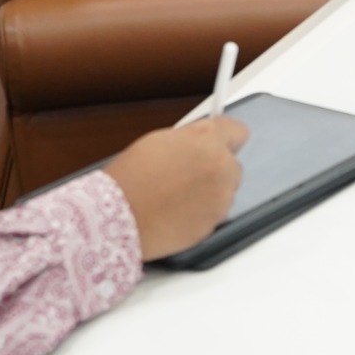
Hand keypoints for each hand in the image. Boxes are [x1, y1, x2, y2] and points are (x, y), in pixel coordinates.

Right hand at [103, 117, 246, 260]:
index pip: (237, 131)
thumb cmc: (130, 179)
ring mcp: (221, 198)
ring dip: (209, 193)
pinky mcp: (215, 223)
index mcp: (208, 140)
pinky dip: (200, 214)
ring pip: (224, 192)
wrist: (116, 218)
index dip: (226, 139)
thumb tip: (201, 140)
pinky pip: (214, 214)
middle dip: (215, 169)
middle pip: (232, 165)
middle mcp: (221, 167)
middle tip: (187, 176)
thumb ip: (190, 139)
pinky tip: (176, 213)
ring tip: (175, 197)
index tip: (220, 144)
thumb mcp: (159, 141)